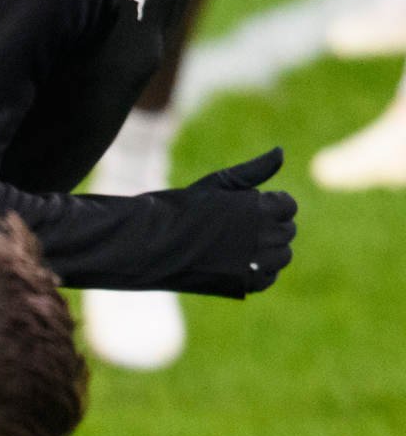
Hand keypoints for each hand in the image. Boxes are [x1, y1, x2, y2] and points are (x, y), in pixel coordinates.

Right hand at [185, 147, 296, 293]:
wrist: (147, 246)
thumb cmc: (178, 210)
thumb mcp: (215, 185)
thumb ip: (252, 170)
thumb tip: (280, 151)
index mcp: (258, 208)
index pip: (288, 207)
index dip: (271, 205)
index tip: (248, 209)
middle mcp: (262, 236)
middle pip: (286, 231)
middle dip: (269, 227)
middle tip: (237, 228)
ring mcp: (254, 262)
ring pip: (282, 256)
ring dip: (268, 251)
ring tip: (239, 247)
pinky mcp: (243, 284)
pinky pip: (267, 278)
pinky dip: (258, 272)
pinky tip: (237, 264)